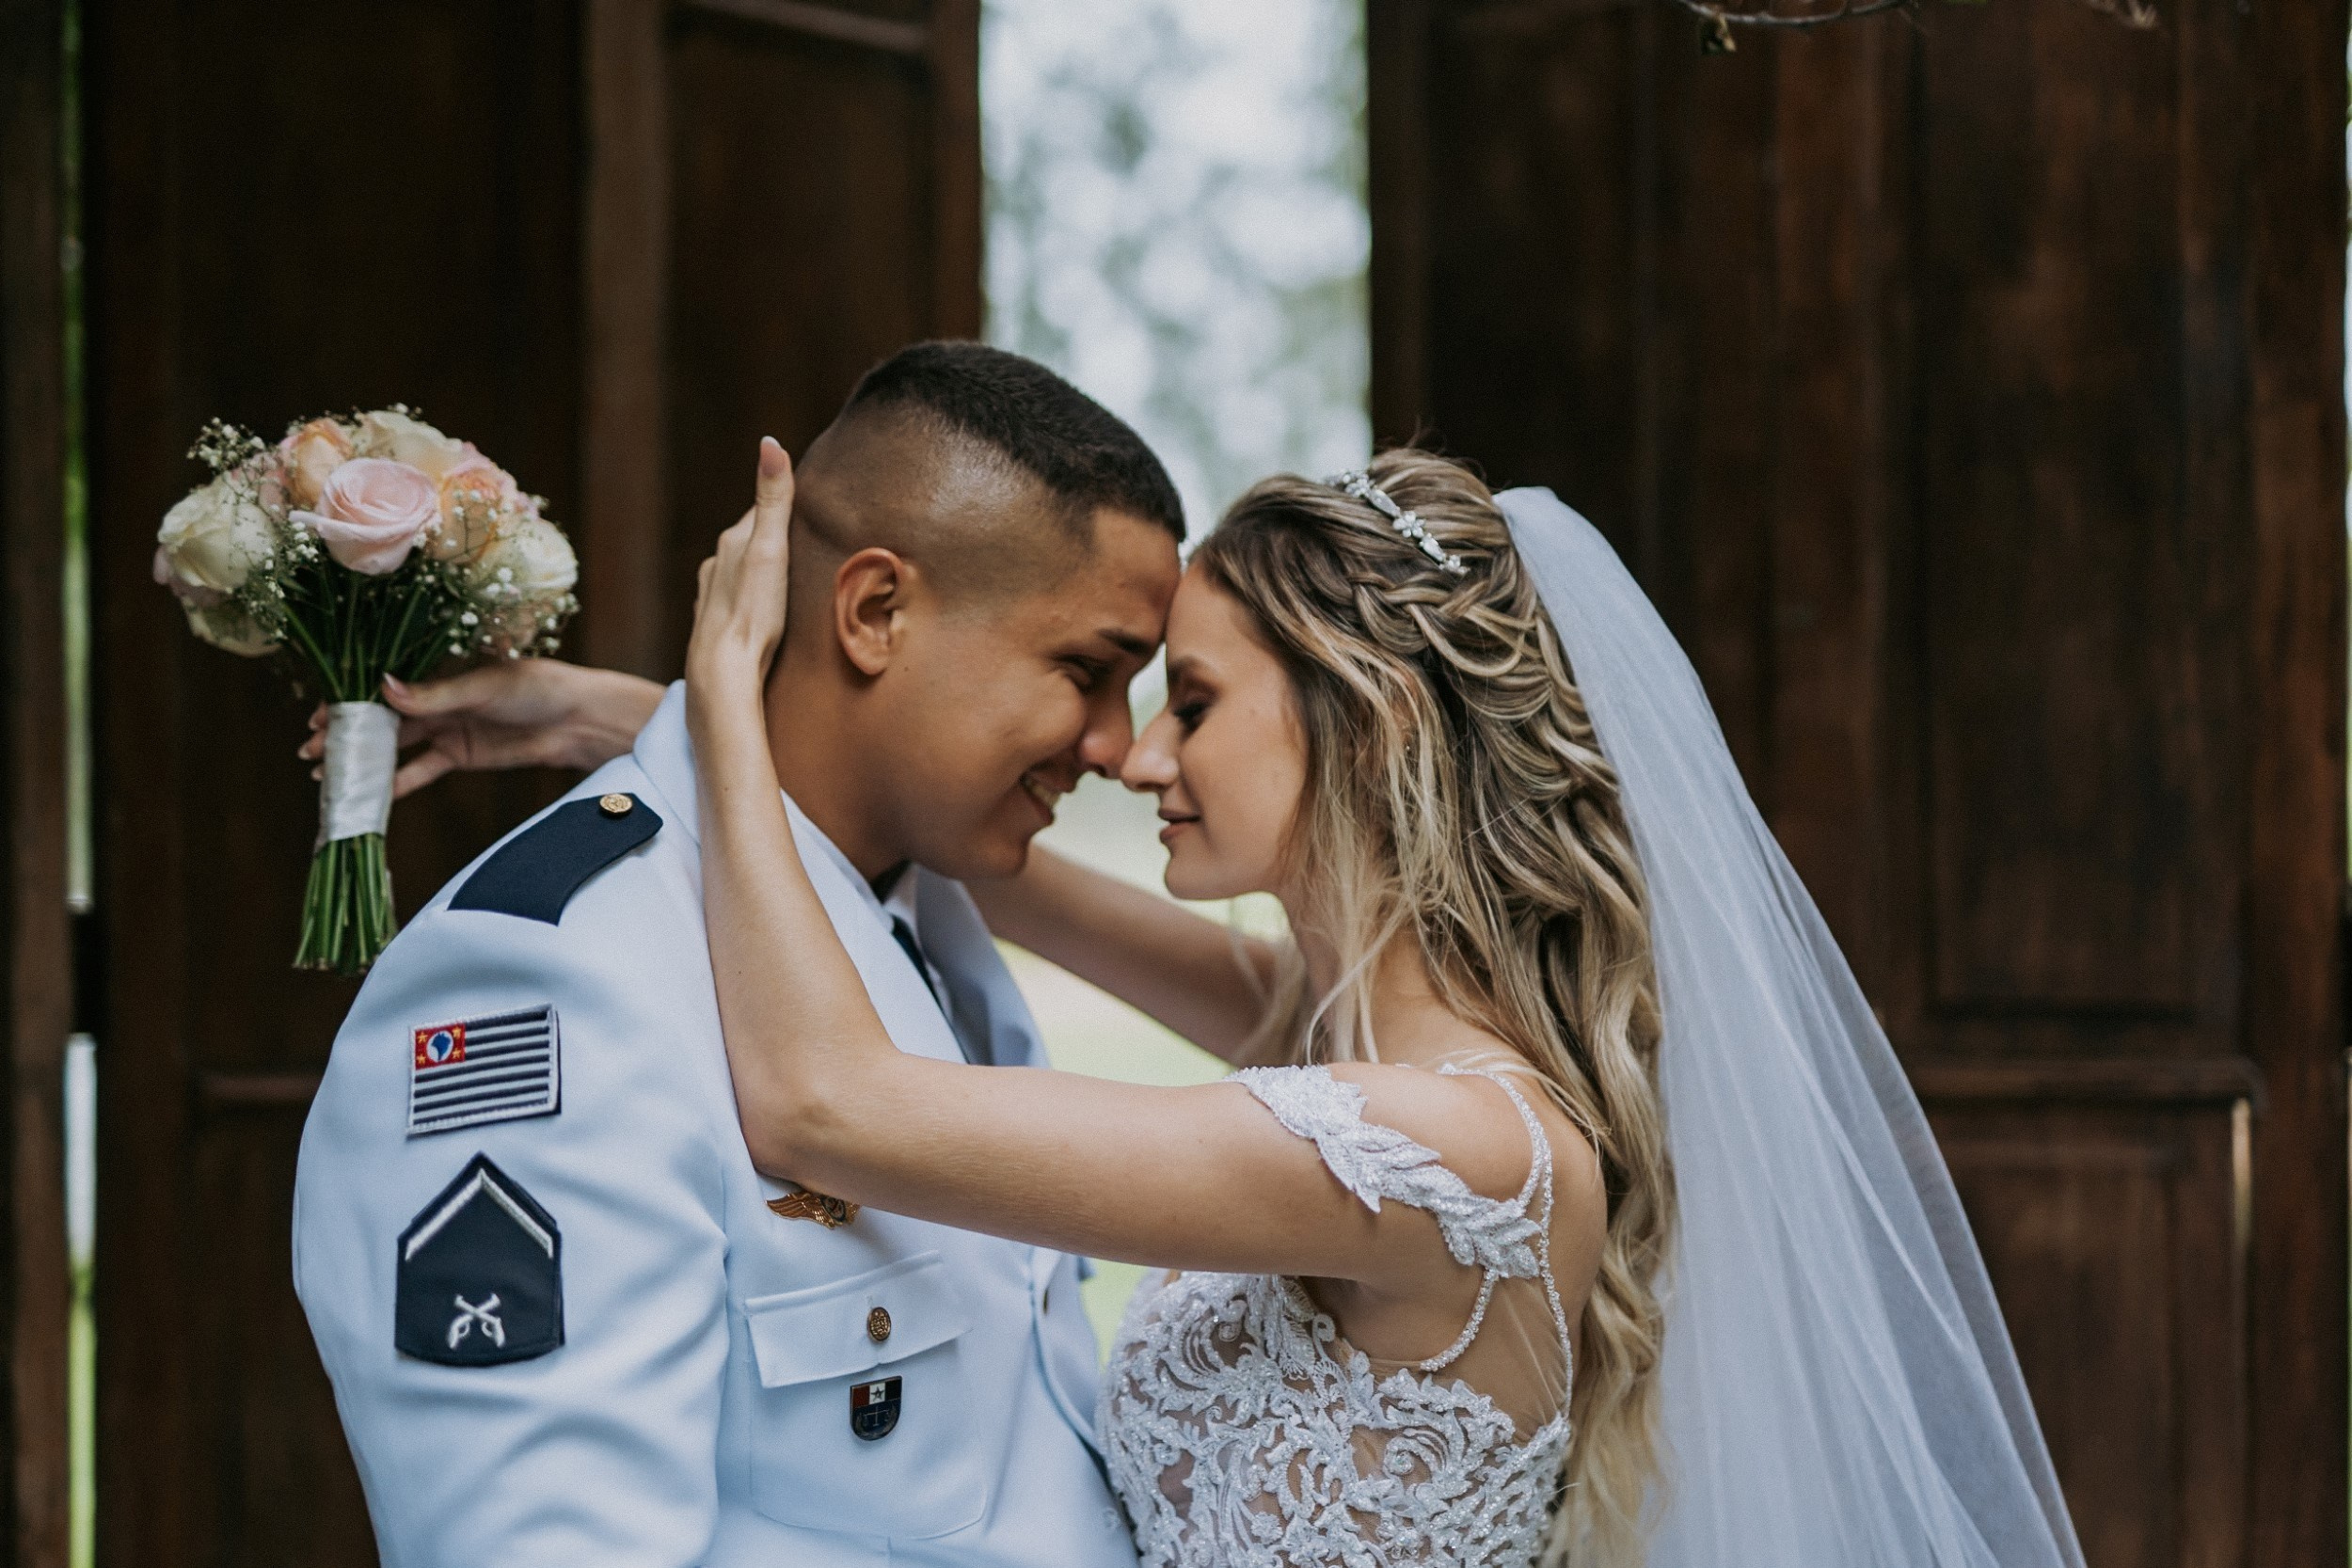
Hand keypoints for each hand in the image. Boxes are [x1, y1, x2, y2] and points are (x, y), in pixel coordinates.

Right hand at [299, 661, 664, 798]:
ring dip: (363, 760)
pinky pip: (421, 771)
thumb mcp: (484, 687)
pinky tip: (369, 796)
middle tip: (308, 752)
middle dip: (346, 734)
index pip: (381, 686)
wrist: (578, 719)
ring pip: (394, 746)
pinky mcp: (460, 755)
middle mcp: (436, 698)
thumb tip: (383, 688)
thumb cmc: (536, 687)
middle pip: (380, 718)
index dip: (348, 702)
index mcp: (437, 670)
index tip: (317, 718)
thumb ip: (434, 694)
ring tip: (325, 775)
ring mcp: (445, 727)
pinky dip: (396, 783)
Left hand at [686, 437, 793, 706]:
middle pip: (754, 541)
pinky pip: (739, 601)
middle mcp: (717, 564)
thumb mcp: (770, 549)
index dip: (789, 505)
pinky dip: (754, 599)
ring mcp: (714, 595)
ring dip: (765, 572)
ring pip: (745, 572)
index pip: (765, 510)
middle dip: (777, 540)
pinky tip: (766, 614)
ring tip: (791, 581)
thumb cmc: (753, 613)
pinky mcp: (716, 624)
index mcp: (733, 541)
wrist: (724, 673)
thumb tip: (770, 442)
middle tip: (810, 543)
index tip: (812, 501)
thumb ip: (773, 499)